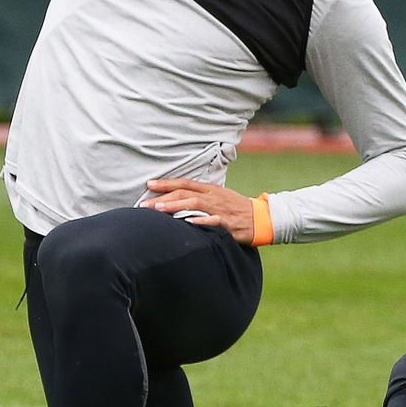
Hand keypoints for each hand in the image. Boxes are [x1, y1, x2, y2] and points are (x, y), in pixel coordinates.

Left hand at [142, 177, 256, 242]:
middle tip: (145, 204)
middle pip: (185, 193)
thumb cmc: (236, 208)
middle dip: (164, 197)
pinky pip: (212, 221)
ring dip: (175, 206)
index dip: (166, 183)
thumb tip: (178, 199)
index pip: (184, 183)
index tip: (149, 184)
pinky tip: (187, 222)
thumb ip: (200, 197)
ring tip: (159, 210)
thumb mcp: (219, 197)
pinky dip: (199, 221)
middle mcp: (213, 197)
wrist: (261, 218)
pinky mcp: (227, 223)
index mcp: (210, 190)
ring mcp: (219, 209)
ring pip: (194, 204)